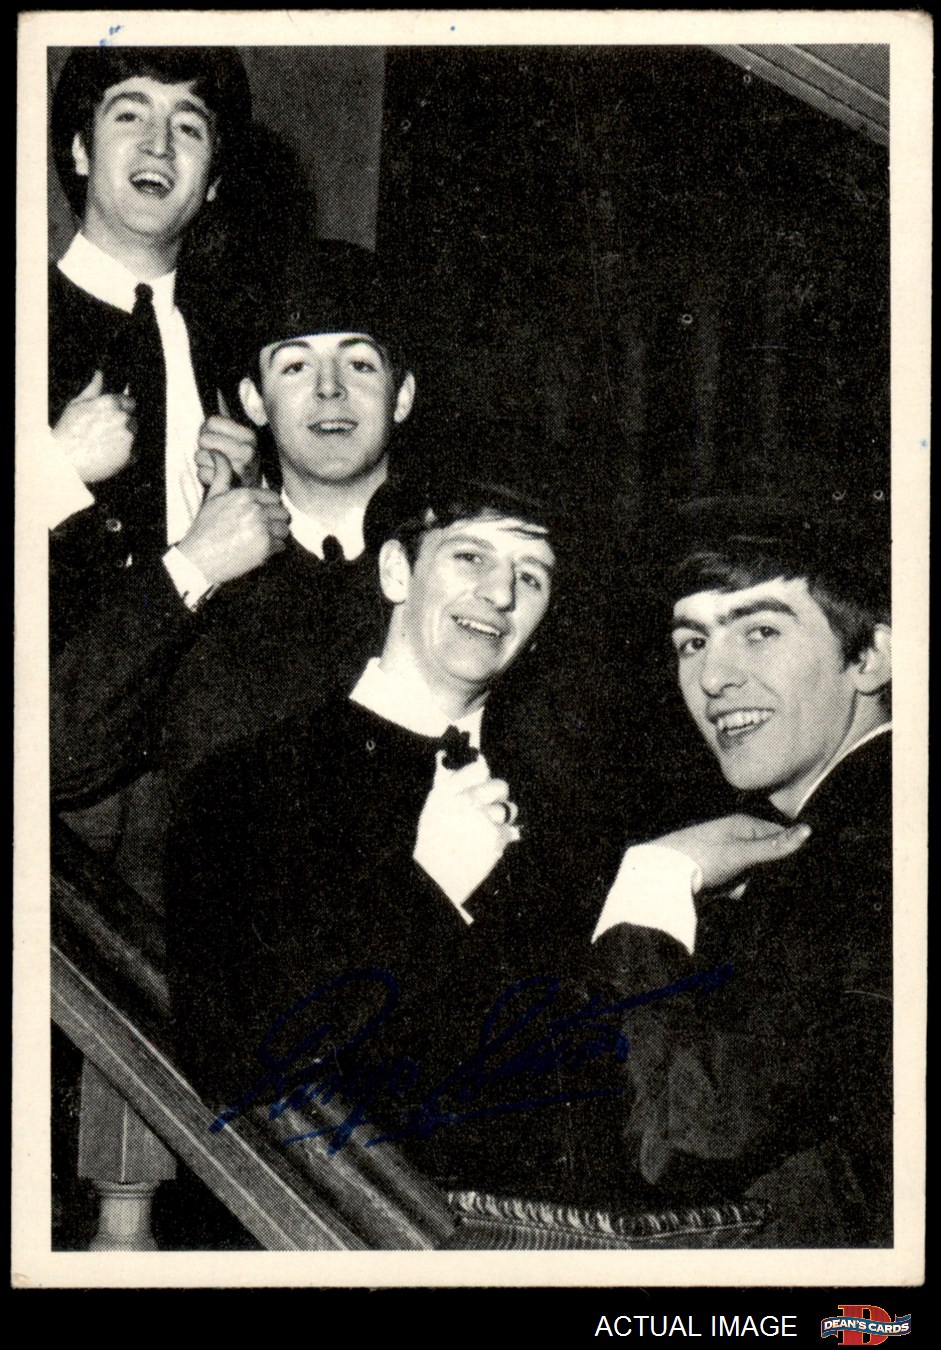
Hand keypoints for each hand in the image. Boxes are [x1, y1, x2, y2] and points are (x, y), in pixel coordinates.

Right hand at [52, 370, 135, 484]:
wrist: (63, 461)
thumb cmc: (67, 433)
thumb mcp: (76, 406)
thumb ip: (93, 389)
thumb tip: (100, 374)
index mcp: (110, 403)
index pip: (130, 402)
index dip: (122, 410)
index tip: (113, 418)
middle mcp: (122, 418)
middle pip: (133, 420)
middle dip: (123, 426)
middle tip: (105, 435)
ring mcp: (128, 437)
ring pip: (134, 436)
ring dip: (126, 440)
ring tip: (104, 446)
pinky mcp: (130, 455)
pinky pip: (135, 453)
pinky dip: (126, 456)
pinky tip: (108, 456)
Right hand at [176, 450, 289, 585]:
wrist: (199, 557)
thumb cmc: (205, 527)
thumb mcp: (212, 497)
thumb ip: (221, 474)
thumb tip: (218, 453)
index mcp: (245, 495)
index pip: (274, 498)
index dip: (269, 507)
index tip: (261, 516)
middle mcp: (256, 509)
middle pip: (283, 513)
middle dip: (275, 521)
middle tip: (263, 529)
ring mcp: (262, 529)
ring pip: (284, 530)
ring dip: (276, 536)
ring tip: (262, 539)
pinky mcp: (266, 547)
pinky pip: (282, 545)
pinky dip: (274, 549)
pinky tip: (259, 550)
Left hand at [196, 411, 259, 488]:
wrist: (246, 492)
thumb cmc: (238, 462)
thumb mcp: (238, 437)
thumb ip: (228, 415)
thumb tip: (219, 390)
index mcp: (249, 435)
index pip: (211, 421)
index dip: (208, 430)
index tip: (216, 438)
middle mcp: (248, 450)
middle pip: (203, 439)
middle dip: (204, 448)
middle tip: (215, 454)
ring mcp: (239, 467)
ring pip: (200, 456)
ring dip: (204, 463)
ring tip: (216, 466)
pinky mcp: (229, 483)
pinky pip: (201, 473)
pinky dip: (205, 476)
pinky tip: (216, 478)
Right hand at [414, 752, 520, 903]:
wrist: (435, 877)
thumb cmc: (432, 843)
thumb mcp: (434, 808)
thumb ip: (454, 787)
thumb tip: (480, 768)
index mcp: (449, 791)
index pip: (479, 770)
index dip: (483, 777)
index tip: (482, 784)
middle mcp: (467, 801)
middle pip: (500, 786)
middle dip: (499, 796)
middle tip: (491, 807)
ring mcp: (484, 819)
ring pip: (509, 809)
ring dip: (501, 819)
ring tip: (485, 832)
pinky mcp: (496, 837)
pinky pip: (510, 830)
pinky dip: (502, 838)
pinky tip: (486, 846)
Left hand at [654, 814, 810, 892]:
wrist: (659, 875)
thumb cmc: (701, 857)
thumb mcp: (742, 854)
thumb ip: (775, 846)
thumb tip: (809, 831)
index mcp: (744, 824)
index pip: (781, 836)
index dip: (788, 854)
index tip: (794, 873)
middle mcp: (736, 836)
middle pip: (767, 858)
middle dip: (764, 875)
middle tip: (748, 879)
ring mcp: (726, 853)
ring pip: (753, 874)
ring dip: (747, 886)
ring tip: (731, 886)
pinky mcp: (717, 870)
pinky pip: (736, 883)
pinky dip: (732, 890)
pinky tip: (722, 892)